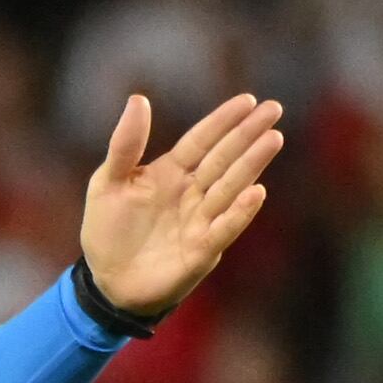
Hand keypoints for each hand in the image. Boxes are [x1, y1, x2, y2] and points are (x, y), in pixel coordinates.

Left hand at [76, 92, 287, 323]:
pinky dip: (240, 212)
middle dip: (248, 135)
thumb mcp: (107, 182)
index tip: (248, 100)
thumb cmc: (107, 231)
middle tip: (275, 108)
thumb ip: (125, 145)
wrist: (108, 284)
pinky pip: (224, 228)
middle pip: (224, 158)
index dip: (223, 121)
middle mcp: (192, 194)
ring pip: (230, 187)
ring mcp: (200, 221)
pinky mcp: (202, 251)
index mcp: (171, 173)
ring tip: (273, 139)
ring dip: (251, 164)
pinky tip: (257, 192)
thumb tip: (138, 99)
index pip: (202, 141)